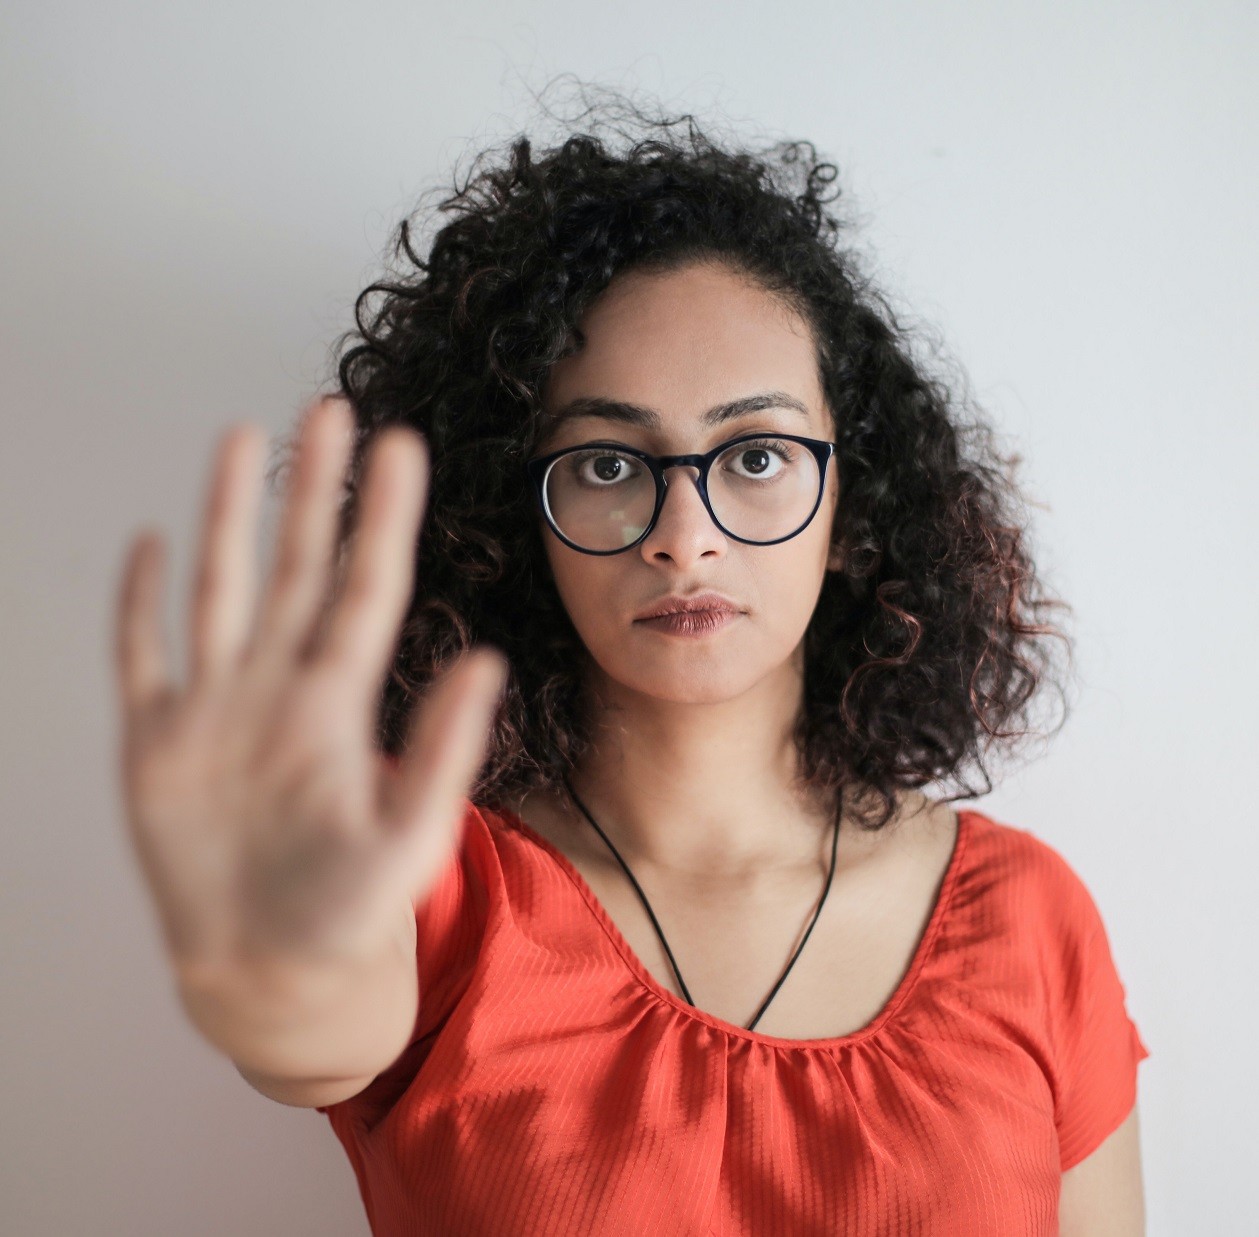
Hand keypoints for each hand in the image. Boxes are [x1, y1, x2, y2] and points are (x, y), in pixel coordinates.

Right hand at [113, 396, 507, 983]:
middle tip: (333, 408)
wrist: (272, 969)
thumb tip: (486, 662)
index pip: (366, 586)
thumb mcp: (410, 833)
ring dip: (229, 516)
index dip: (381, 516)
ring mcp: (215, 709)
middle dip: (313, 489)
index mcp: (340, 701)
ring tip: (243, 440)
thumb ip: (442, 749)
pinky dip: (141, 605)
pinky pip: (143, 658)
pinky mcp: (155, 745)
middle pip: (297, 566)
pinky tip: (152, 544)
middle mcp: (279, 687)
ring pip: (222, 589)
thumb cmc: (349, 908)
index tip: (401, 446)